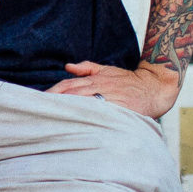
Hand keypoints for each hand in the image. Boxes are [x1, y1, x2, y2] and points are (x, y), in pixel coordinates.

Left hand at [45, 60, 180, 117]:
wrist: (155, 87)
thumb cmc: (128, 80)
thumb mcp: (107, 70)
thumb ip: (87, 68)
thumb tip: (67, 67)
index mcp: (93, 79)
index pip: (67, 85)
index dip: (52, 92)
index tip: (38, 101)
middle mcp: (99, 87)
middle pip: (71, 94)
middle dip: (55, 102)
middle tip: (38, 112)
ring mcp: (109, 99)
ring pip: (84, 104)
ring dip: (68, 110)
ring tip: (52, 119)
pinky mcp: (121, 109)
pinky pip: (102, 114)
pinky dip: (90, 118)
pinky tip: (79, 125)